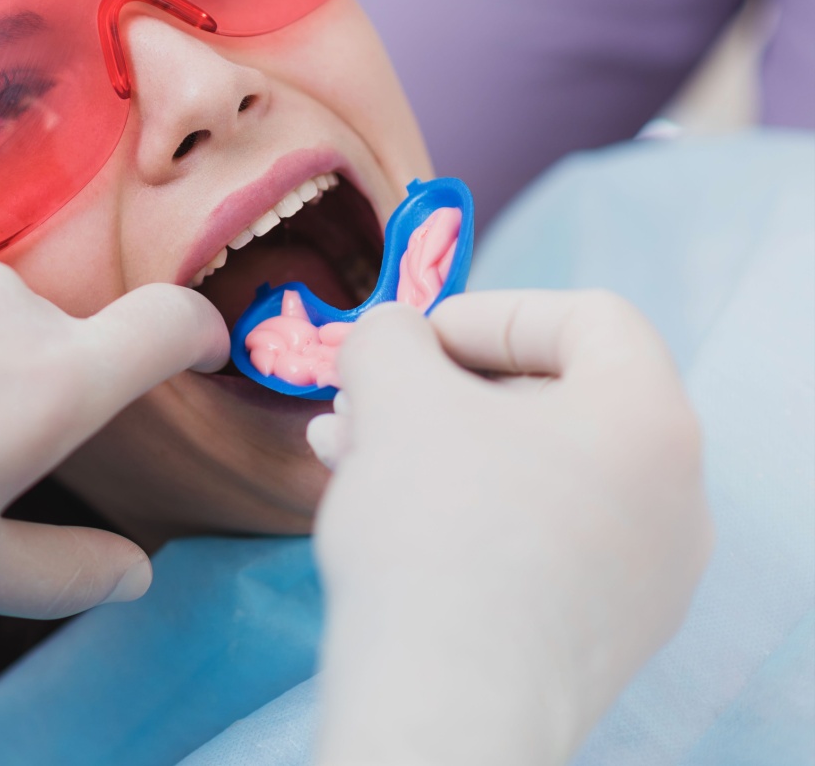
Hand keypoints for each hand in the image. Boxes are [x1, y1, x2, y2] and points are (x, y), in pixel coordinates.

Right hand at [309, 291, 711, 765]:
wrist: (448, 706)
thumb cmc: (436, 530)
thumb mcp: (394, 391)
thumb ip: (390, 336)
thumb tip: (391, 336)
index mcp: (652, 420)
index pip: (589, 319)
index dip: (491, 312)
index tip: (413, 340)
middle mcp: (674, 496)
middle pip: (554, 400)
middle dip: (442, 389)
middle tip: (365, 399)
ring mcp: (644, 575)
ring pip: (533, 473)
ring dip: (436, 448)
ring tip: (345, 453)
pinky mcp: (601, 633)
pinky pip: (536, 540)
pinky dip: (463, 512)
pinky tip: (381, 517)